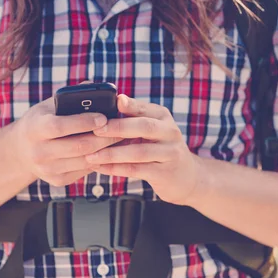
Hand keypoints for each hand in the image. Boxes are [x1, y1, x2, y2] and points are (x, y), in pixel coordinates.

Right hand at [12, 96, 122, 186]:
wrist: (22, 150)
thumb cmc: (41, 121)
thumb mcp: (48, 106)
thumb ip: (70, 97)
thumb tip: (95, 88)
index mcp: (35, 129)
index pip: (61, 126)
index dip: (84, 122)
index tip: (103, 117)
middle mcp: (38, 152)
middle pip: (78, 146)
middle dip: (104, 137)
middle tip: (121, 129)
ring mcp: (47, 169)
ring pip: (85, 161)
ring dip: (106, 151)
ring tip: (120, 140)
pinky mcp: (57, 180)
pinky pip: (84, 171)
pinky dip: (99, 161)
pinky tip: (109, 152)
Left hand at [86, 94, 201, 204]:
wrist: (186, 176)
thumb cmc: (160, 149)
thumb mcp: (152, 129)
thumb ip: (133, 117)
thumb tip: (111, 101)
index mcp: (163, 117)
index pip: (143, 108)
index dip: (126, 106)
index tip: (107, 105)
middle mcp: (170, 132)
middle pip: (144, 127)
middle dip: (117, 128)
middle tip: (95, 130)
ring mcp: (169, 154)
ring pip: (138, 152)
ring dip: (112, 154)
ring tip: (91, 156)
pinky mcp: (165, 173)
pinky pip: (137, 170)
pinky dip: (116, 169)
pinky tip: (100, 168)